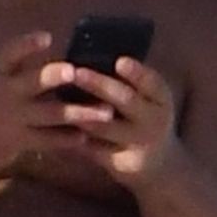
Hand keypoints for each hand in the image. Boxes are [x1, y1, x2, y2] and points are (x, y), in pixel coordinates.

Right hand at [0, 31, 91, 180]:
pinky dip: (68, 138)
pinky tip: (88, 137)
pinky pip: (48, 140)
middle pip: (32, 82)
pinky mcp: (19, 141)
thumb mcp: (2, 81)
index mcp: (0, 73)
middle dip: (53, 76)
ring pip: (50, 113)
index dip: (27, 45)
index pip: (10, 54)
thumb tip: (71, 55)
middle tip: (75, 71)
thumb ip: (26, 69)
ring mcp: (12, 118)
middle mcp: (4, 93)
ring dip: (79, 113)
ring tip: (106, 112)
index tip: (47, 37)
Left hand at [59, 54, 176, 186]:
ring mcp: (138, 143)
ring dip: (80, 111)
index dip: (136, 73)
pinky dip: (74, 136)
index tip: (119, 61)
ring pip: (104, 126)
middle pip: (125, 101)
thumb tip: (94, 51)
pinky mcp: (120, 162)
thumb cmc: (145, 118)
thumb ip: (129, 82)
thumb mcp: (149, 100)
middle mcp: (154, 121)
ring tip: (57, 96)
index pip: (152, 82)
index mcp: (161, 99)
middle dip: (99, 85)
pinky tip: (55, 125)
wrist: (159, 165)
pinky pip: (93, 147)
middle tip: (76, 72)